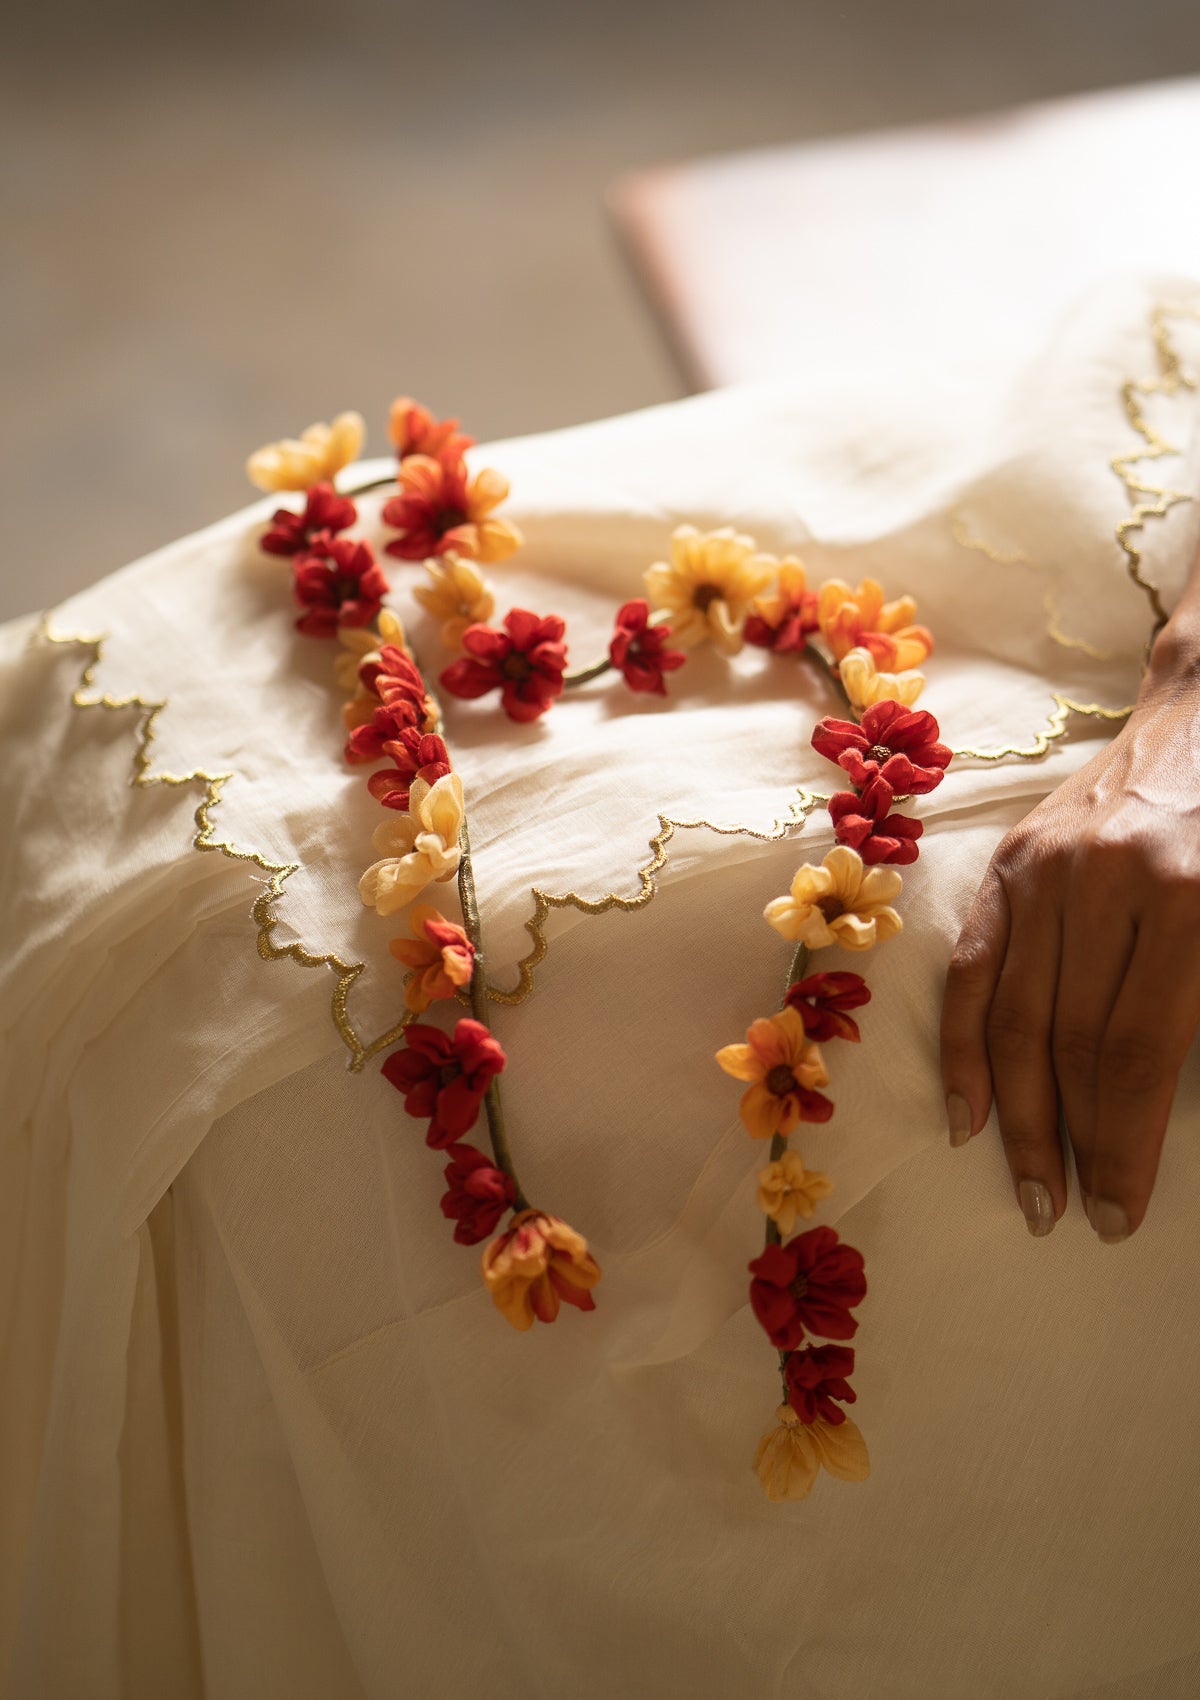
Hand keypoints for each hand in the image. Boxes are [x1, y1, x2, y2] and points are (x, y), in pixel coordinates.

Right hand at [939, 626, 1199, 1241]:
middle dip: (1069, 1144)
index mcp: (1187, 900)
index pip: (1135, 1056)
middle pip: (1069, 1045)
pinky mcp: (1012, 859)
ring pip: (1015, 1017)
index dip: (1123, 1146)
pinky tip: (967, 1111)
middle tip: (1069, 1214)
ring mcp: (1046, 868)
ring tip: (1027, 1187)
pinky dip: (964, 1045)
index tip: (1119, 1215)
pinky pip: (974, 968)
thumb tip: (1166, 1104)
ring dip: (1017, 1115)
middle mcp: (1104, 883)